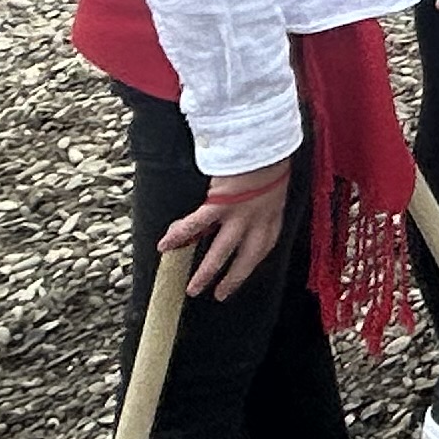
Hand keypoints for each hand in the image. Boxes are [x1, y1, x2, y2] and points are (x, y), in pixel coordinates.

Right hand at [160, 161, 290, 298]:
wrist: (265, 143)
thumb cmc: (269, 156)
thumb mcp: (273, 181)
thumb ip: (262, 194)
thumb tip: (250, 193)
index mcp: (272, 216)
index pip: (263, 247)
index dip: (251, 263)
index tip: (240, 275)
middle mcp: (257, 221)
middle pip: (245, 258)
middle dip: (231, 279)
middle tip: (219, 295)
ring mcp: (239, 216)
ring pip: (220, 252)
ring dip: (205, 273)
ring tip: (191, 289)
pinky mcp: (220, 205)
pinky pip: (196, 225)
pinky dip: (179, 236)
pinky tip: (165, 246)